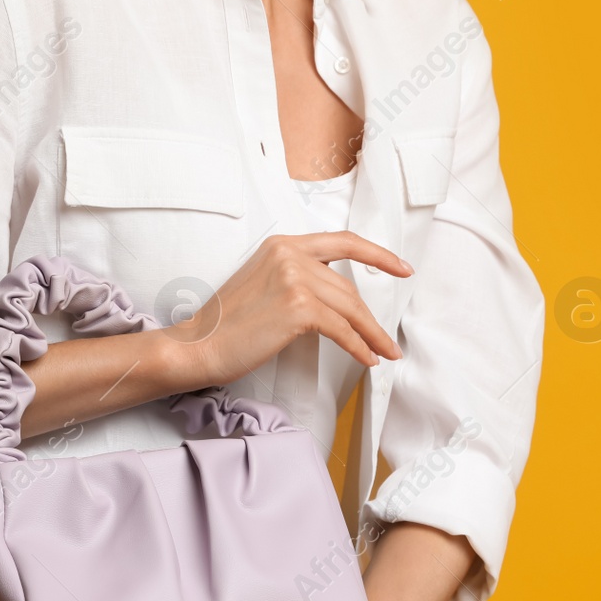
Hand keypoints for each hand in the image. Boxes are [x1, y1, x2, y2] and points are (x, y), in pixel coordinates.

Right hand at [169, 232, 411, 385]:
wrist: (198, 345)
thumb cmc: (226, 325)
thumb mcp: (264, 284)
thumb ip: (297, 278)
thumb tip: (336, 300)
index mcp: (283, 244)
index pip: (343, 242)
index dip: (378, 255)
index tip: (402, 268)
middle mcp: (290, 254)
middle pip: (348, 287)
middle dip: (371, 318)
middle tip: (387, 340)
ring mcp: (294, 278)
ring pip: (350, 309)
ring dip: (372, 335)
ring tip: (385, 353)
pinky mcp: (298, 308)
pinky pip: (342, 330)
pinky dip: (359, 346)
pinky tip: (368, 358)